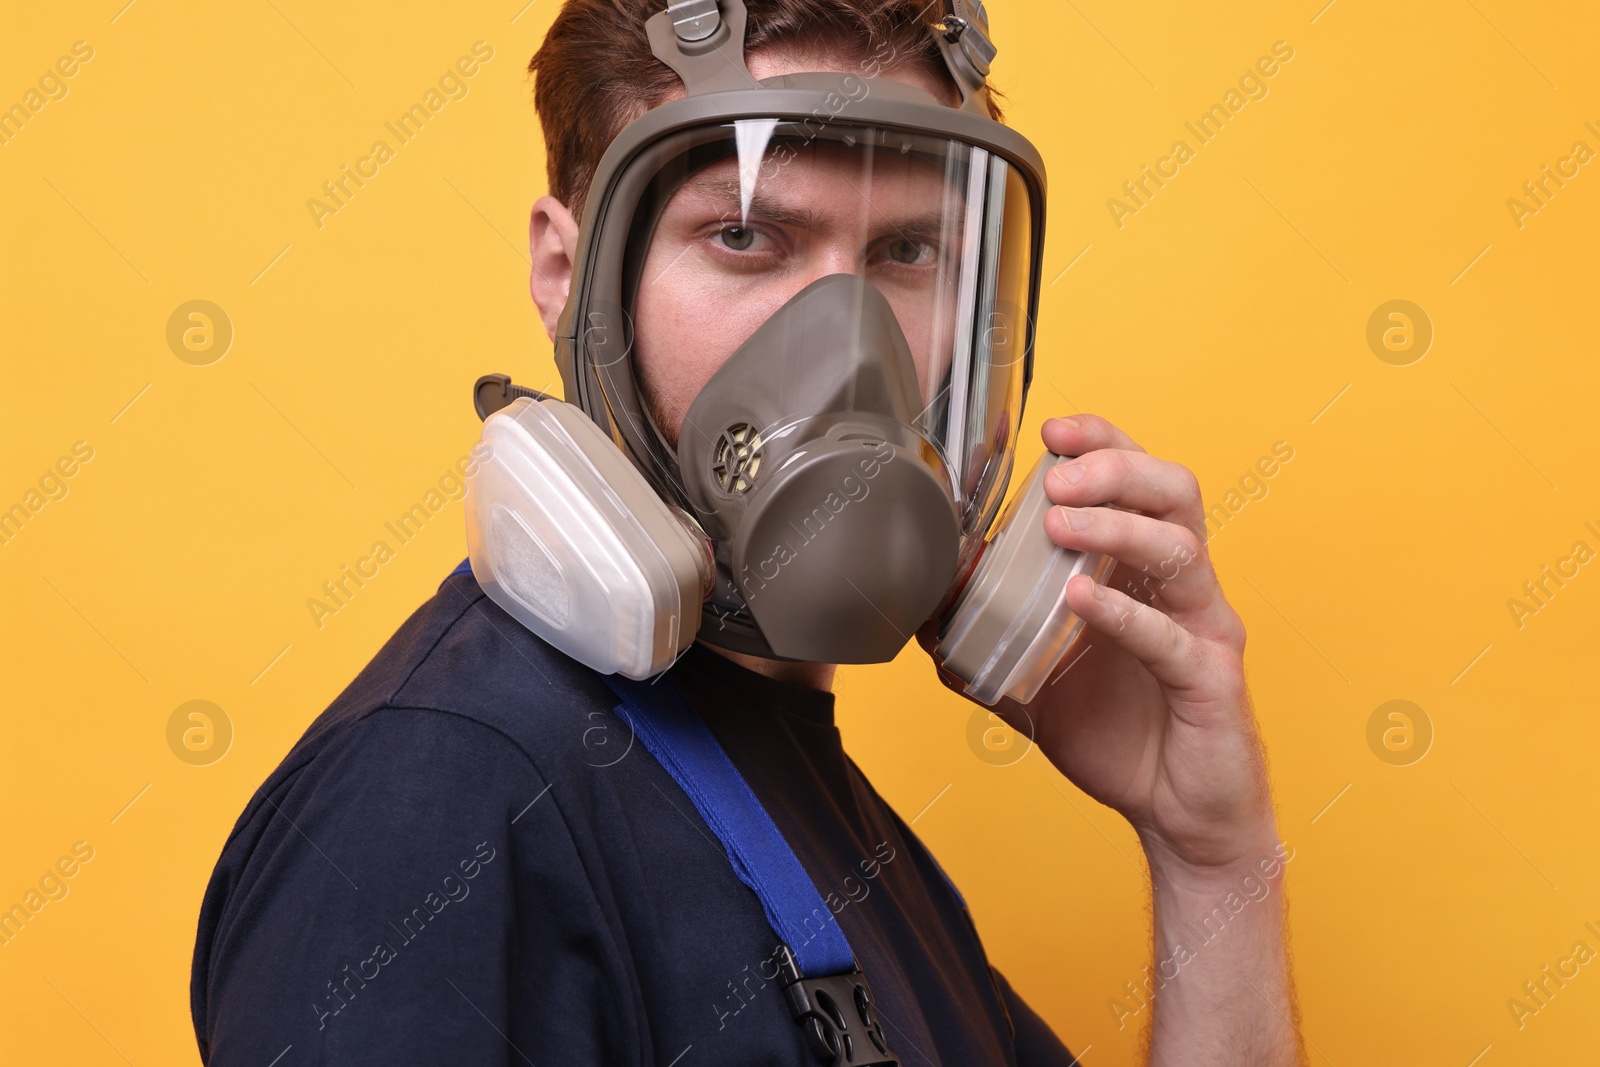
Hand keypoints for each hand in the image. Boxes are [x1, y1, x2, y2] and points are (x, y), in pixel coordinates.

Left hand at [929, 415, 1274, 872]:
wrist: (1177, 817)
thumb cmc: (1120, 735)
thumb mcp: (1034, 677)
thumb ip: (983, 638)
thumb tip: (920, 606)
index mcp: (1147, 569)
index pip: (1139, 479)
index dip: (1103, 442)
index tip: (1052, 431)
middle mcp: (1183, 586)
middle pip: (1174, 492)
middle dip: (1114, 469)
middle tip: (1055, 479)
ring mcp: (1203, 628)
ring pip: (1181, 550)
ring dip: (1116, 528)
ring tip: (1058, 526)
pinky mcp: (1211, 680)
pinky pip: (1172, 637)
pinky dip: (1125, 613)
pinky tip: (1080, 601)